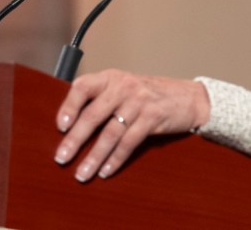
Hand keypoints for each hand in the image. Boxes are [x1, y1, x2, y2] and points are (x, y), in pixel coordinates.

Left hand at [54, 69, 209, 181]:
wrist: (189, 97)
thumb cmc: (151, 95)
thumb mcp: (126, 88)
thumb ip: (103, 98)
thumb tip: (71, 125)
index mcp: (112, 77)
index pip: (83, 86)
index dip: (69, 106)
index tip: (60, 126)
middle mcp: (124, 87)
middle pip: (93, 115)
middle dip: (75, 140)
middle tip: (61, 158)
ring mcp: (139, 102)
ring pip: (110, 133)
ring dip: (94, 156)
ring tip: (82, 173)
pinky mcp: (153, 118)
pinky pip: (129, 142)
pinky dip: (115, 159)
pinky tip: (106, 171)